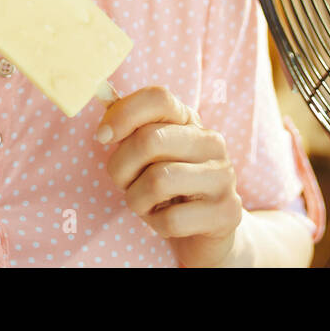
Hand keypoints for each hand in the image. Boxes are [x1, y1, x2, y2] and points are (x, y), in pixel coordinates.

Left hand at [96, 85, 243, 266]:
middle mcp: (211, 142)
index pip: (158, 98)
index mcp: (190, 121)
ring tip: (146, 204)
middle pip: (149, 139)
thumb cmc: (167, 189)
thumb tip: (103, 115)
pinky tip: (165, 222)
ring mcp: (223, 176)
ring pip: (158, 181)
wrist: (205, 232)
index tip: (103, 137)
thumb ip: (129, 131)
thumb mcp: (148, 155)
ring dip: (137, 200)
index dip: (123, 114)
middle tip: (125, 184)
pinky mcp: (227, 212)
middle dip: (121, 168)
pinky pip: (172, 219)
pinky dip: (157, 225)